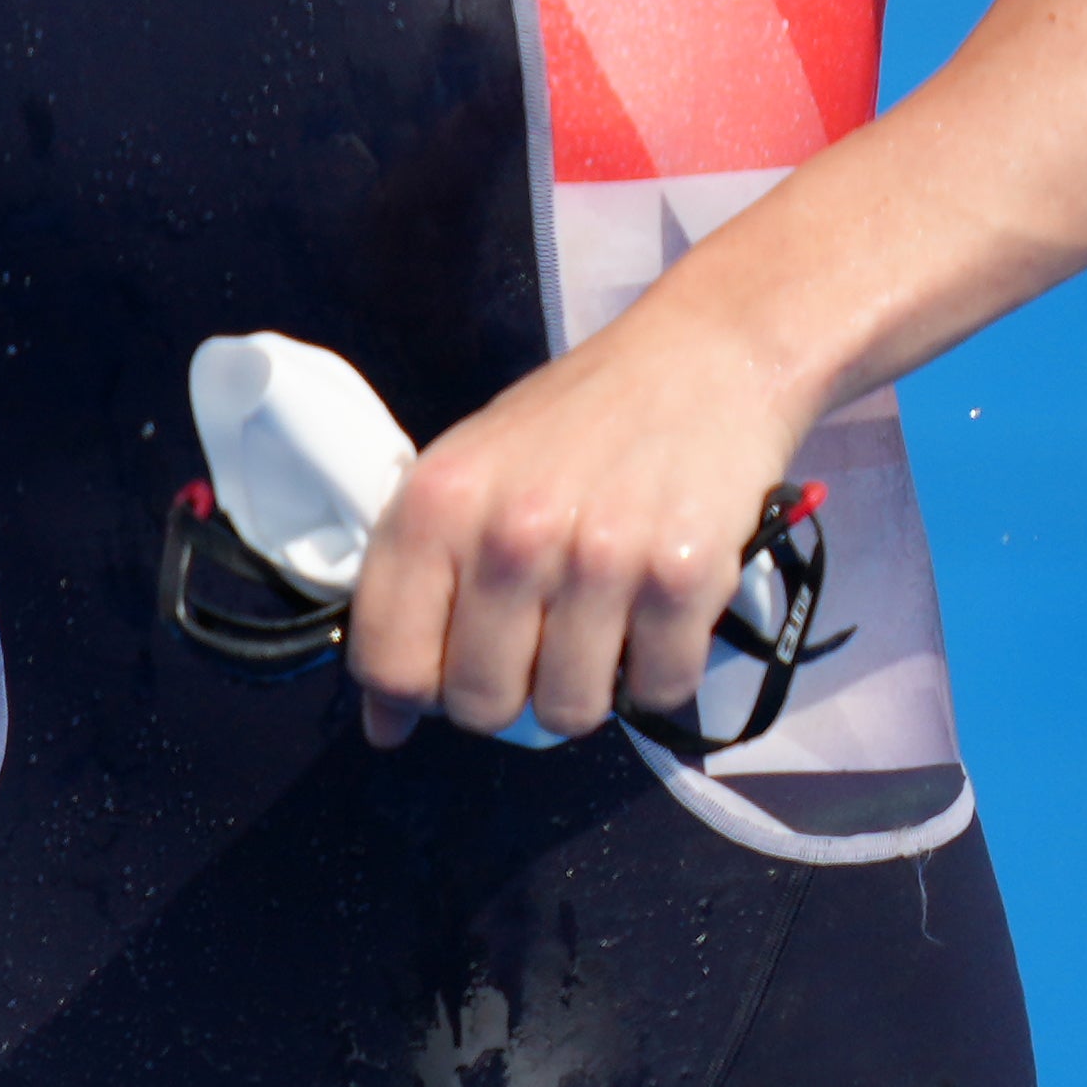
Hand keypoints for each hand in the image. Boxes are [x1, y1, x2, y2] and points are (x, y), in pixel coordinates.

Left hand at [341, 306, 812, 748]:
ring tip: (597, 628)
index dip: (412, 694)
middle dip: (505, 698)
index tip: (444, 675)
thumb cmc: (573, 424)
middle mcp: (511, 536)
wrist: (702, 361)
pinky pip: (657, 690)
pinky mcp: (685, 577)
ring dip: (583, 690)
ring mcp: (601, 560)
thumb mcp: (466, 478)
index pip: (388, 664)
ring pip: (569, 712)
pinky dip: (658, 673)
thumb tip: (384, 724)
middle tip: (533, 648)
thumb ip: (414, 590)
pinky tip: (653, 617)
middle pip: (480, 703)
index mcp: (434, 507)